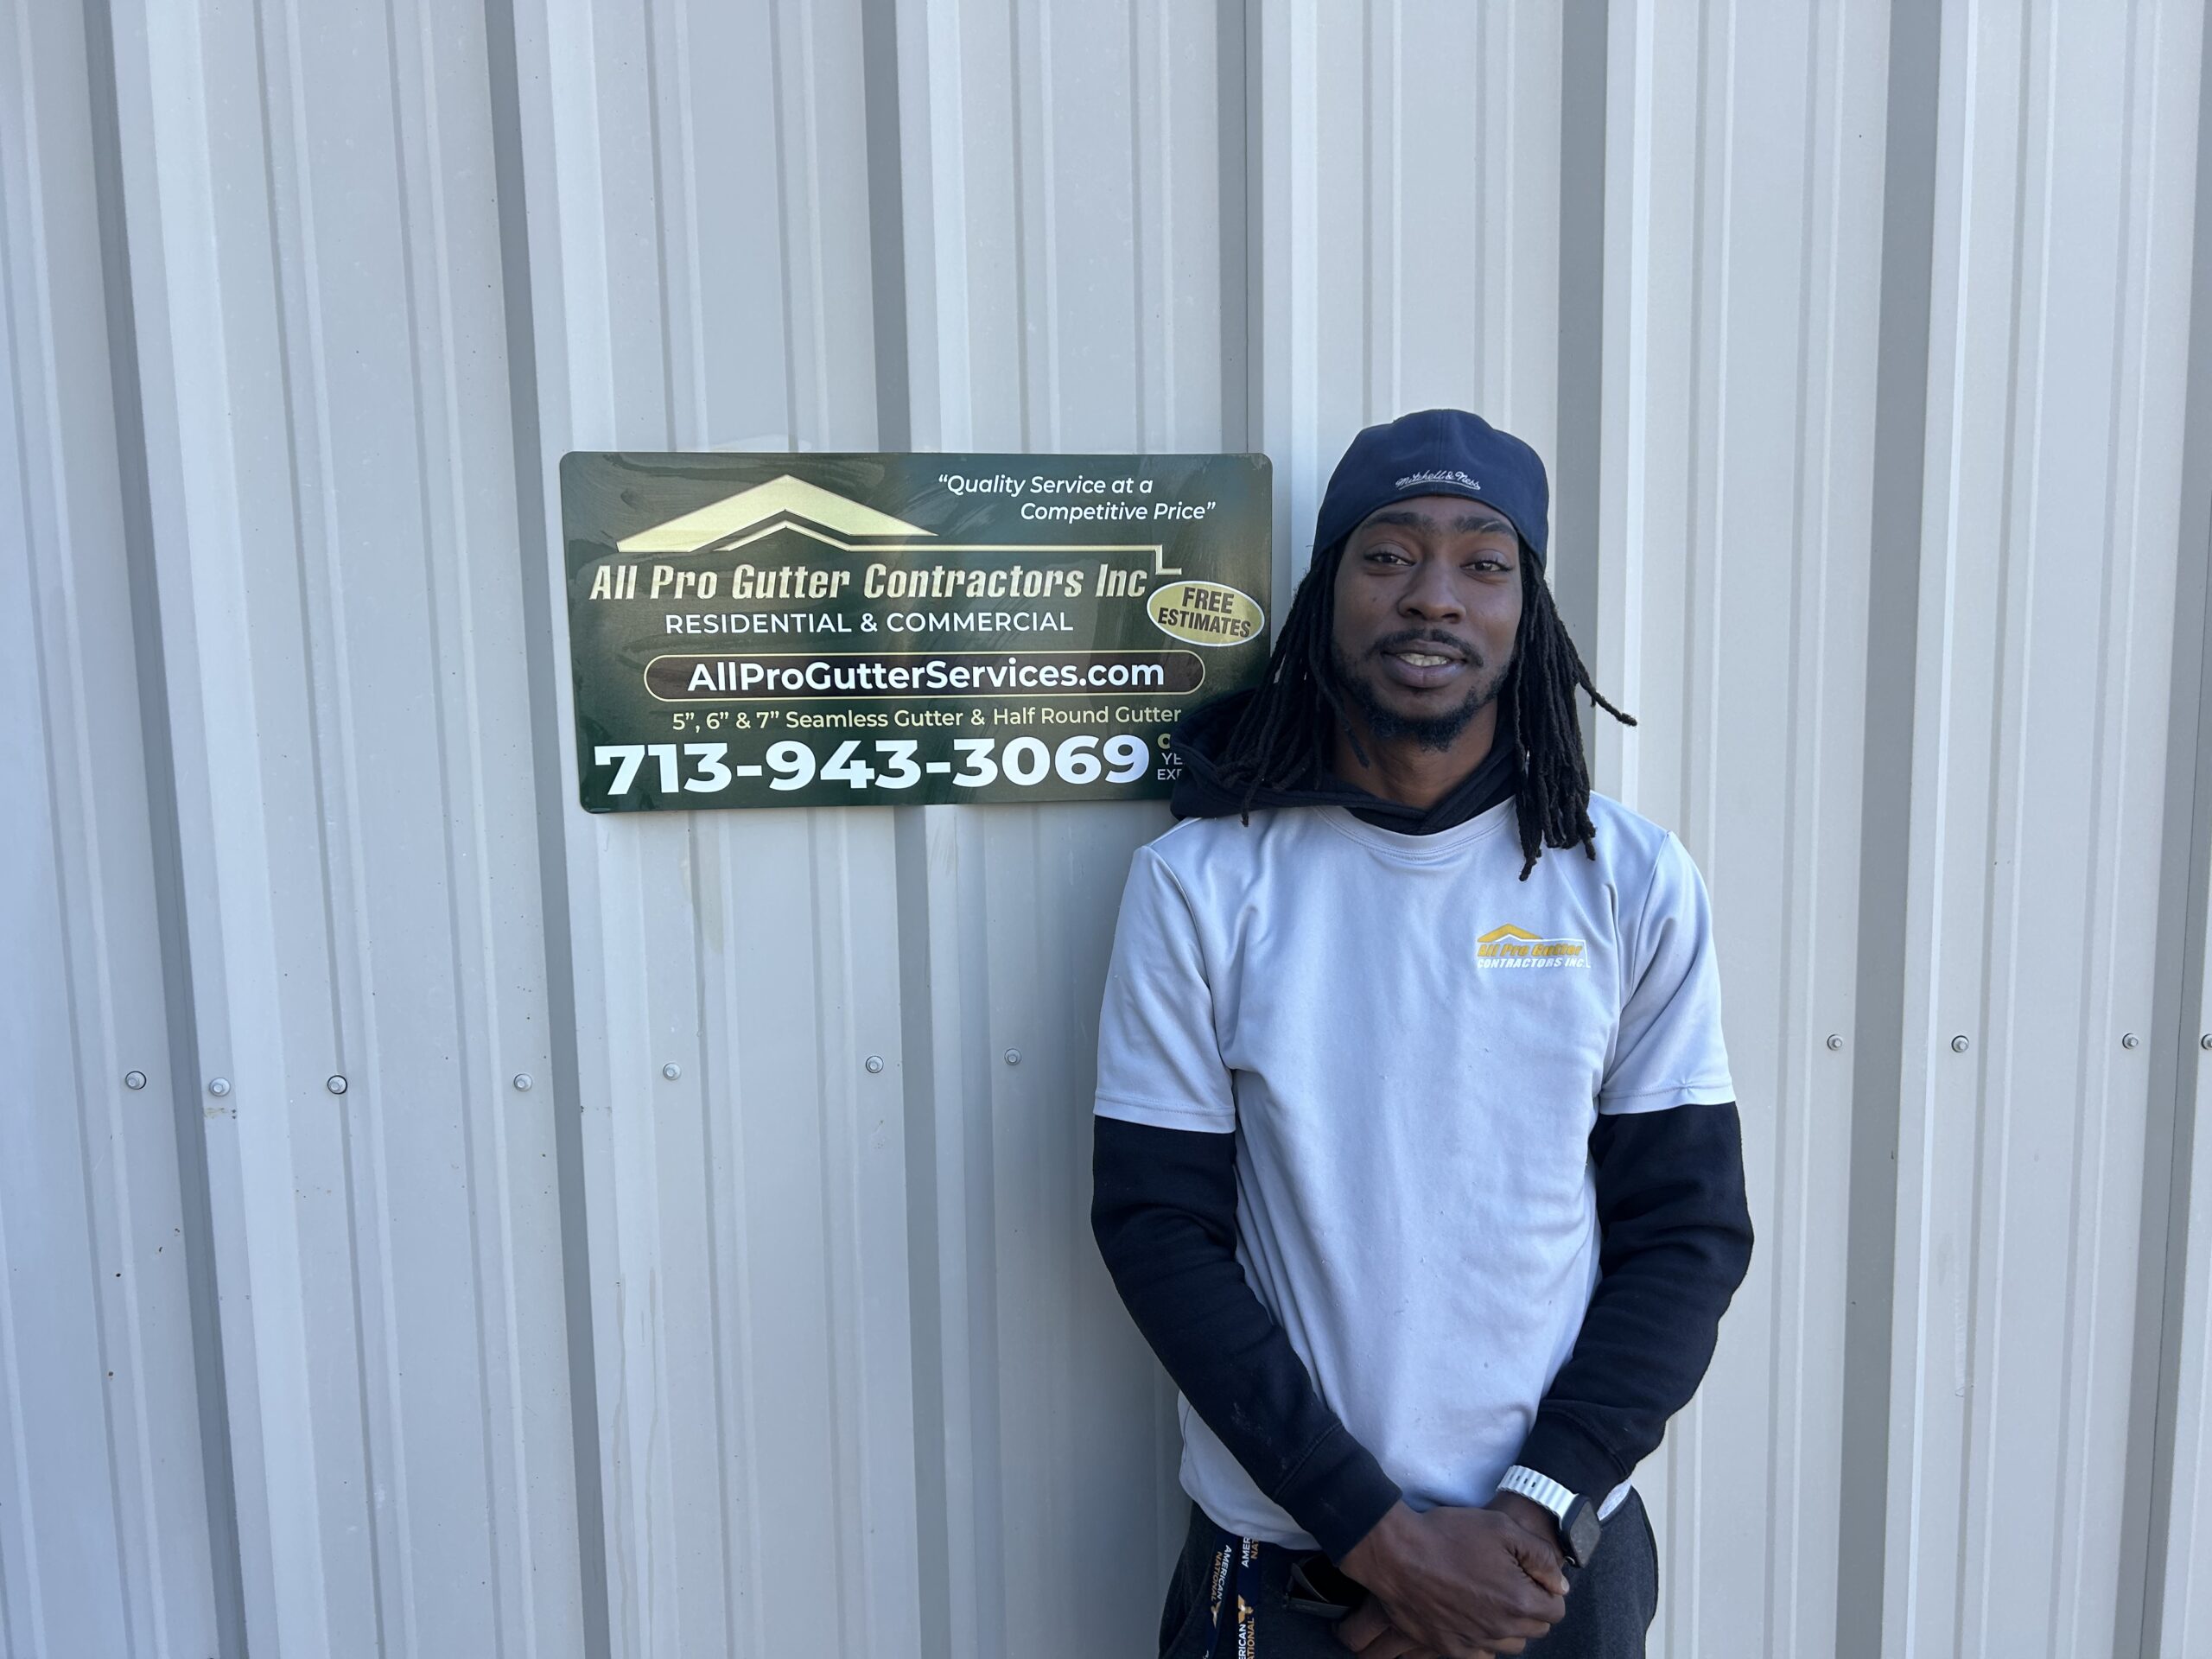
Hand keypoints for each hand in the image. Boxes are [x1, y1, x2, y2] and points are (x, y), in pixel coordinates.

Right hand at [1336, 1500, 1567, 1658]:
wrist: (1397, 1553)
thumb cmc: (1449, 1535)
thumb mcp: (1502, 1528)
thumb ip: (1540, 1556)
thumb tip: (1559, 1584)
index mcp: (1519, 1601)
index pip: (1556, 1610)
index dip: (1546, 1589)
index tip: (1528, 1574)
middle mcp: (1501, 1629)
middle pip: (1536, 1629)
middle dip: (1529, 1608)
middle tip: (1507, 1581)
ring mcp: (1474, 1642)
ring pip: (1510, 1644)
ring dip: (1507, 1625)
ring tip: (1487, 1598)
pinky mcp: (1450, 1649)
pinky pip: (1481, 1653)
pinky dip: (1482, 1639)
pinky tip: (1468, 1614)